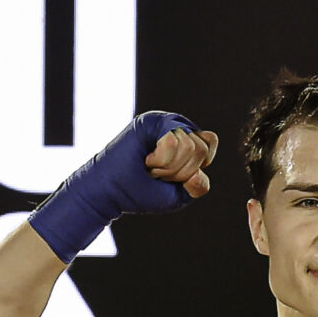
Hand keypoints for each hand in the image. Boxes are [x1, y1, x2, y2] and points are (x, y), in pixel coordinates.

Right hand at [26, 111, 216, 261]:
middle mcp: (176, 126)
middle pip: (201, 148)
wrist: (108, 192)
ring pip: (189, 145)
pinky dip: (162, 160)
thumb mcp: (176, 195)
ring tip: (150, 167)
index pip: (209, 145)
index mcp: (185, 140)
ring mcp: (163, 120)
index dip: (195, 166)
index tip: (172, 177)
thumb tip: (201, 171)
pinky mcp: (149, 122)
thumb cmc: (139, 192)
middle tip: (157, 173)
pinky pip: (172, 140)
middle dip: (180, 171)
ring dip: (169, 168)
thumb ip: (197, 185)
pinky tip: (147, 160)